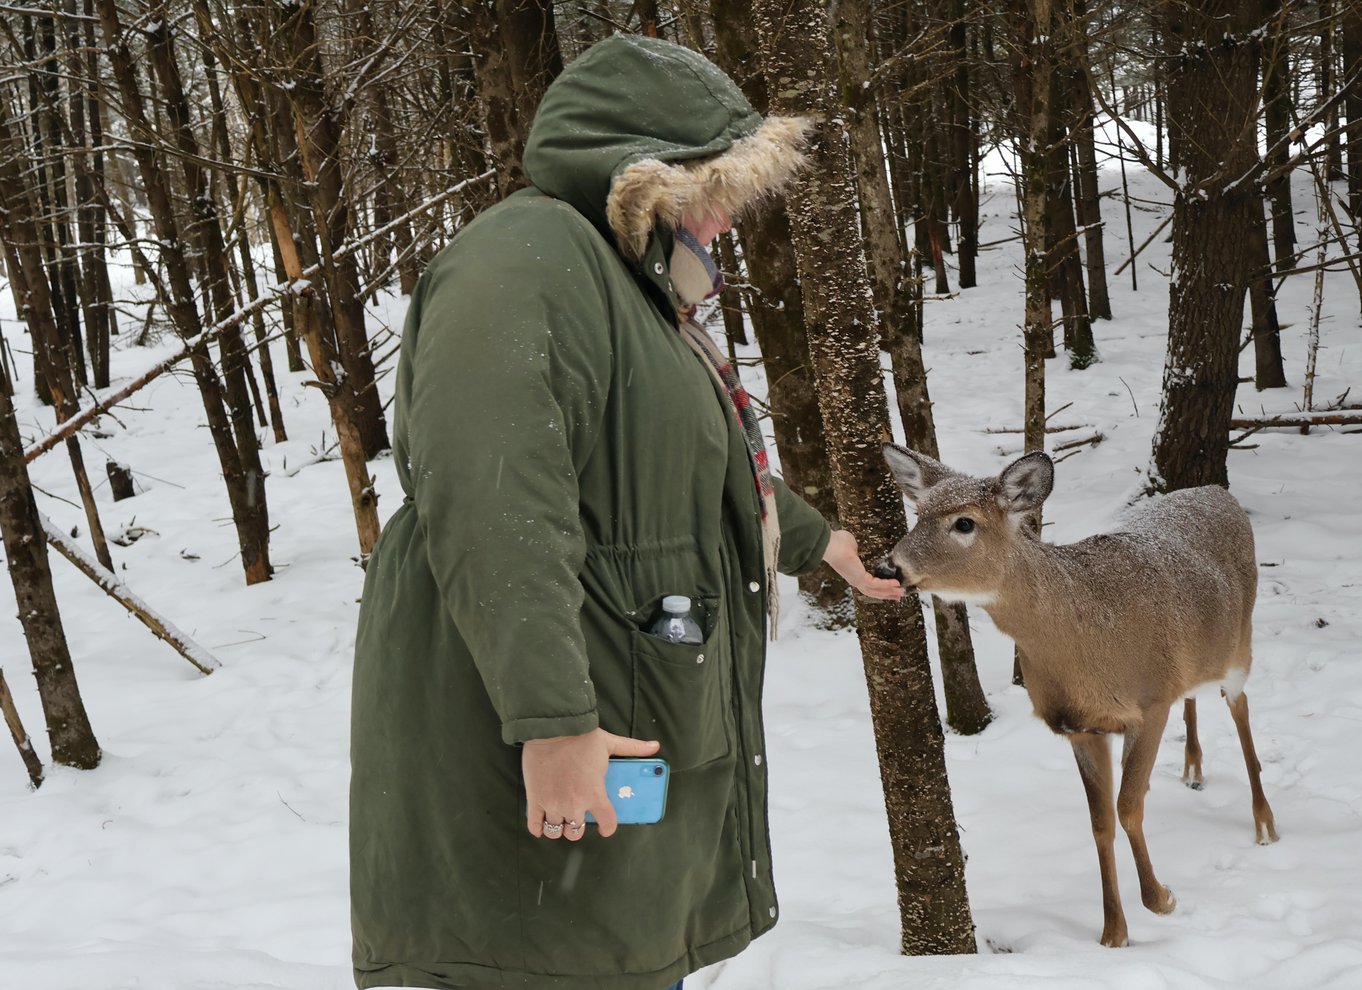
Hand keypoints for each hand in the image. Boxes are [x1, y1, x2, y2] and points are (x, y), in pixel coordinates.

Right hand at [523, 728, 659, 839]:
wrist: (552, 728)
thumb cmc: (581, 736)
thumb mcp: (609, 743)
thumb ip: (632, 749)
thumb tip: (655, 746)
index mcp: (595, 794)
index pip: (607, 823)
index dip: (608, 827)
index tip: (605, 826)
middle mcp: (574, 804)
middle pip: (576, 833)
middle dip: (578, 828)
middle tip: (577, 815)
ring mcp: (553, 803)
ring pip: (556, 832)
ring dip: (559, 827)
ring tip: (560, 817)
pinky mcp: (535, 799)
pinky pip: (535, 825)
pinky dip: (538, 828)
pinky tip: (541, 822)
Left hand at [823, 529, 904, 600]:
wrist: (831, 545)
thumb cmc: (838, 543)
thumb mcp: (851, 546)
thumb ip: (856, 549)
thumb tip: (855, 547)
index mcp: (854, 573)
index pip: (868, 584)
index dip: (879, 587)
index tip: (890, 588)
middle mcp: (855, 580)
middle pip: (873, 592)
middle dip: (887, 594)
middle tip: (899, 596)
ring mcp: (857, 580)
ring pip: (876, 591)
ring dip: (889, 592)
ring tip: (901, 593)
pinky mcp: (859, 578)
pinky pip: (876, 584)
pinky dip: (887, 584)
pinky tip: (896, 584)